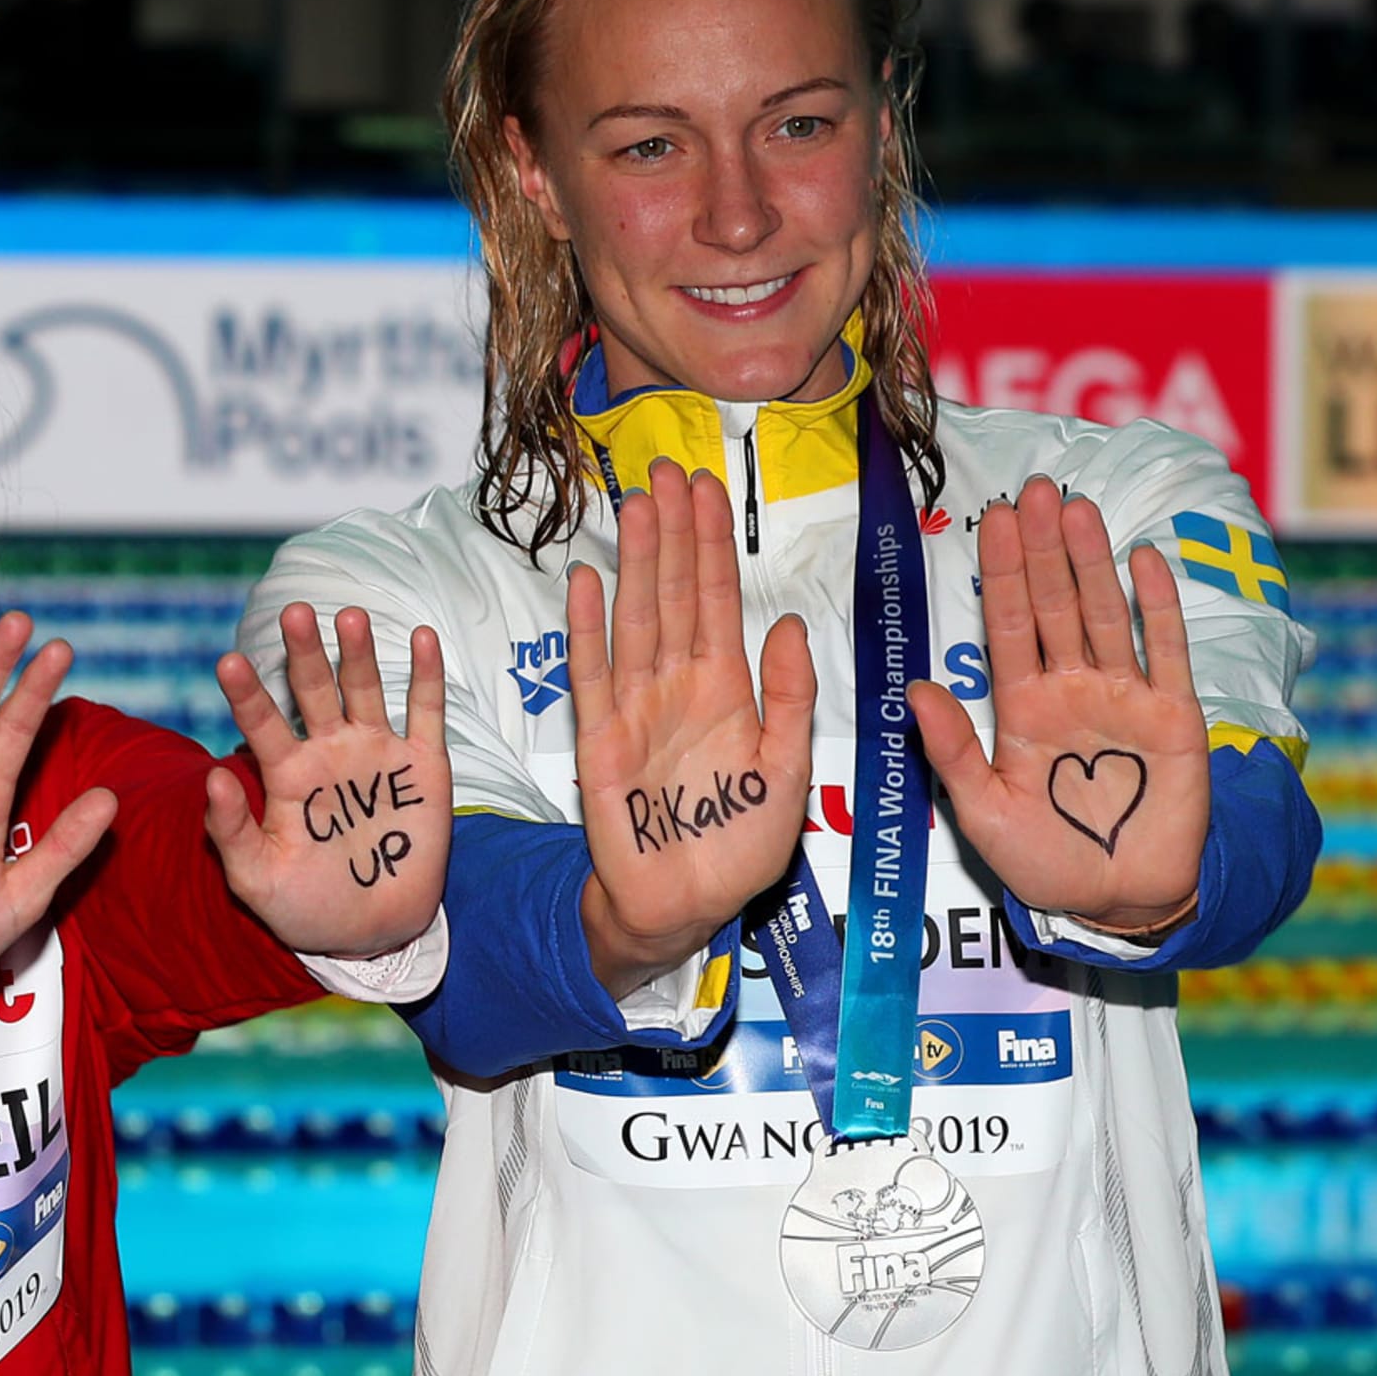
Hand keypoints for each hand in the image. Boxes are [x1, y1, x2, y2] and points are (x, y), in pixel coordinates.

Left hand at [208, 604, 450, 956]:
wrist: (372, 933)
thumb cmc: (306, 905)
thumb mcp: (257, 879)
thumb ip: (232, 832)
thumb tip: (212, 777)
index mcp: (286, 774)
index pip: (261, 724)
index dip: (247, 694)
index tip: (228, 661)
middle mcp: (329, 752)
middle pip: (313, 691)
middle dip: (304, 653)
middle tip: (294, 613)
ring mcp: (376, 754)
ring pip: (363, 689)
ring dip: (357, 653)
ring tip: (349, 617)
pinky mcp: (424, 766)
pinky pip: (425, 711)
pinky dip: (426, 675)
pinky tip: (421, 637)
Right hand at [570, 461, 817, 993]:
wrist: (685, 905)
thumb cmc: (738, 847)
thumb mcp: (788, 772)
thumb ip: (790, 699)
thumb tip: (790, 625)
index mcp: (728, 689)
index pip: (718, 599)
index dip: (712, 543)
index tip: (707, 488)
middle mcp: (678, 686)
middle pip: (674, 593)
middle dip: (672, 531)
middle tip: (668, 470)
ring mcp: (636, 707)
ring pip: (636, 617)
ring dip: (635, 560)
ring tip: (635, 504)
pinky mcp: (600, 738)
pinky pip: (592, 672)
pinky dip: (587, 626)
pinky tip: (585, 580)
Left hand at [908, 478, 1206, 933]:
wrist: (1117, 899)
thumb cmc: (1042, 860)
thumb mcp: (983, 810)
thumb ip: (952, 750)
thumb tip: (911, 690)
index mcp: (1021, 707)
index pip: (1008, 627)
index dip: (1001, 575)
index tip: (989, 521)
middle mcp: (1071, 689)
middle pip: (1054, 606)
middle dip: (1041, 549)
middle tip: (1031, 490)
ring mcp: (1123, 697)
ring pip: (1105, 615)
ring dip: (1092, 562)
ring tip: (1076, 508)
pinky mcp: (1173, 715)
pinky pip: (1167, 651)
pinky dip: (1159, 606)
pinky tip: (1146, 559)